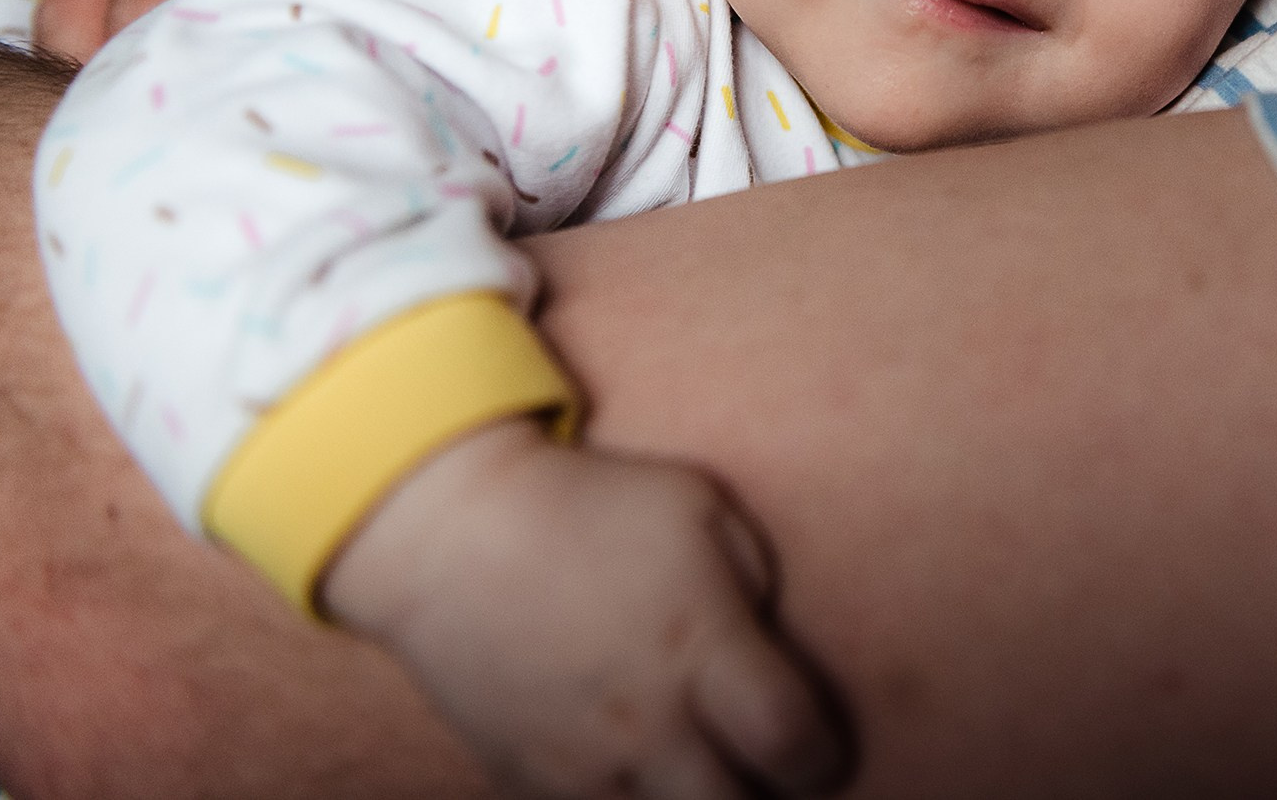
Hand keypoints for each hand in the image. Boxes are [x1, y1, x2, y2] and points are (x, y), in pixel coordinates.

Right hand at [320, 419, 846, 799]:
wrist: (452, 537)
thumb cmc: (591, 506)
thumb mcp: (701, 511)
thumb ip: (759, 585)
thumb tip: (779, 655)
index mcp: (699, 647)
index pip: (792, 744)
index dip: (825, 758)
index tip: (823, 747)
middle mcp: (644, 722)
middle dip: (766, 798)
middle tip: (765, 766)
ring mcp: (581, 766)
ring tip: (702, 768)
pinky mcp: (530, 786)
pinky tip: (641, 773)